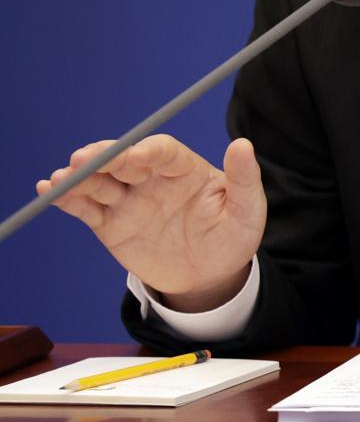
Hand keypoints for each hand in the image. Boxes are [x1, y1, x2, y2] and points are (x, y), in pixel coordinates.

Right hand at [37, 135, 265, 311]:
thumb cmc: (233, 238)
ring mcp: (130, 200)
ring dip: (79, 177)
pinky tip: (50, 191)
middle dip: (104, 158)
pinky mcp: (112, 224)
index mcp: (186, 169)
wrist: (210, 277)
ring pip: (100, 182)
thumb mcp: (247, 211)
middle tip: (82, 159)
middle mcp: (153, 179)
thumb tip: (243, 144)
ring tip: (60, 178)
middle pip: (124, 161)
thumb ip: (245, 179)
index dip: (145, 151)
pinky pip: (87, 208)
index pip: (162, 151)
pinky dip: (68, 199)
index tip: (132, 156)